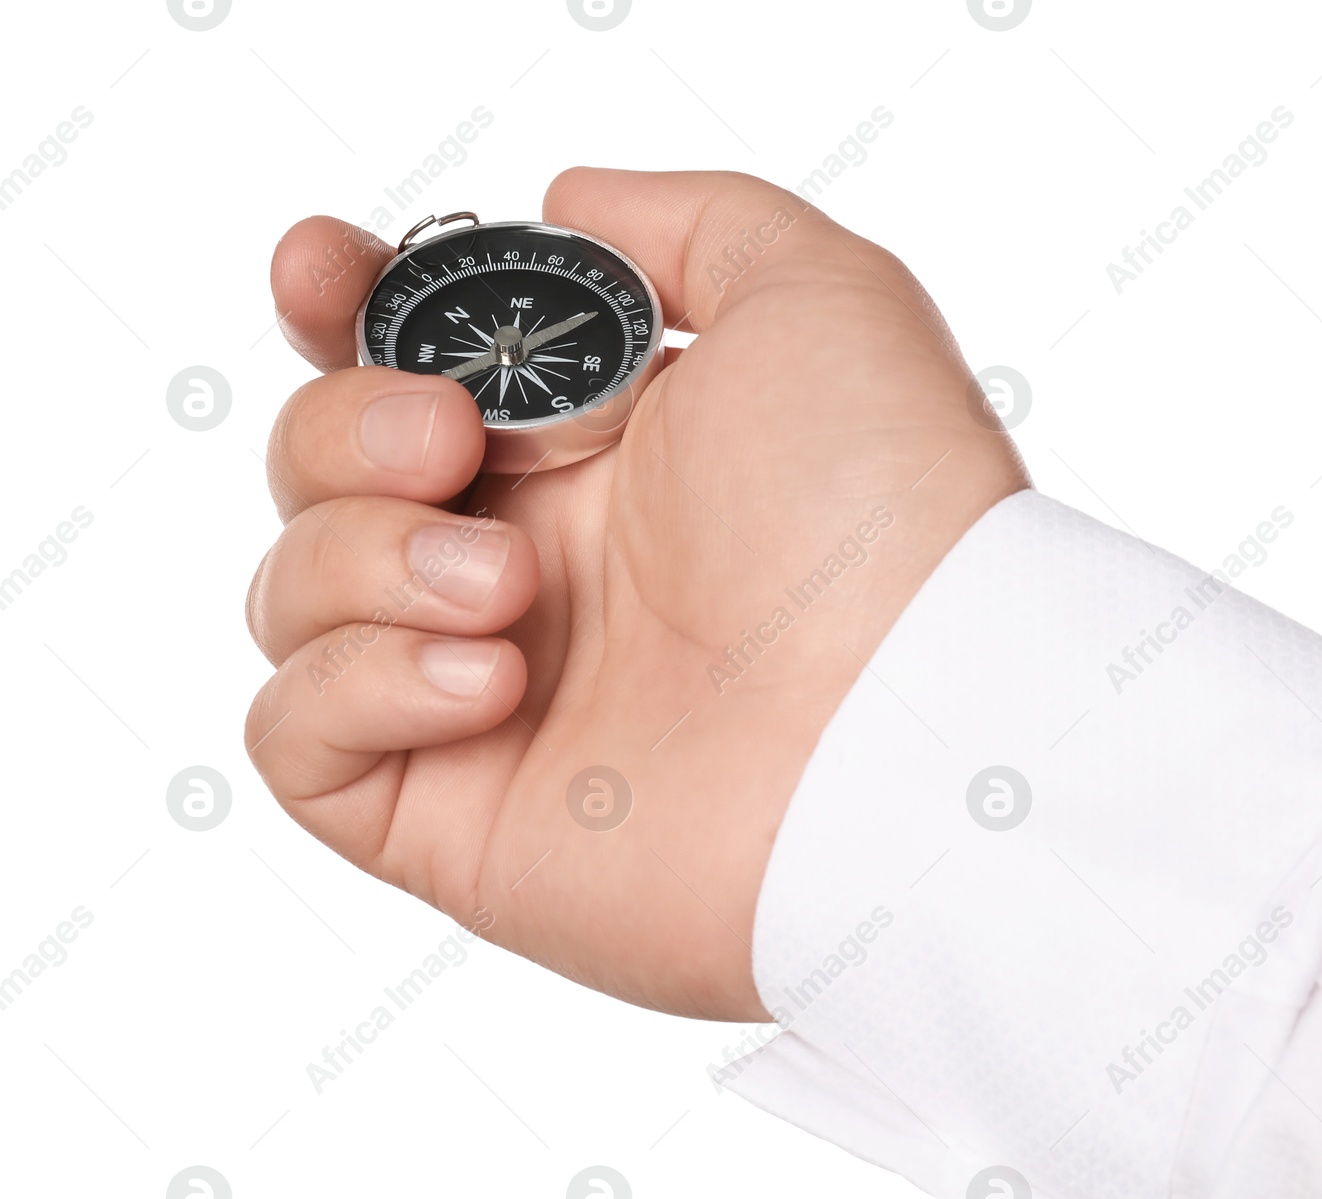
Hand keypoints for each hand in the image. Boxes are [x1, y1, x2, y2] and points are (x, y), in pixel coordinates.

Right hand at [246, 169, 1027, 1019]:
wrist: (905, 731)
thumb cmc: (880, 516)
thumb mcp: (813, 297)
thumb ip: (686, 226)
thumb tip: (569, 205)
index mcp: (593, 451)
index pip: (408, 365)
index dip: (340, 309)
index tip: (323, 271)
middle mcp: (529, 563)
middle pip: (323, 464)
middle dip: (346, 425)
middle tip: (450, 440)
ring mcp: (480, 689)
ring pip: (293, 588)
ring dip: (369, 557)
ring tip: (506, 586)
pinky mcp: (450, 810)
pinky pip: (295, 734)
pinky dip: (358, 685)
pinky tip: (490, 681)